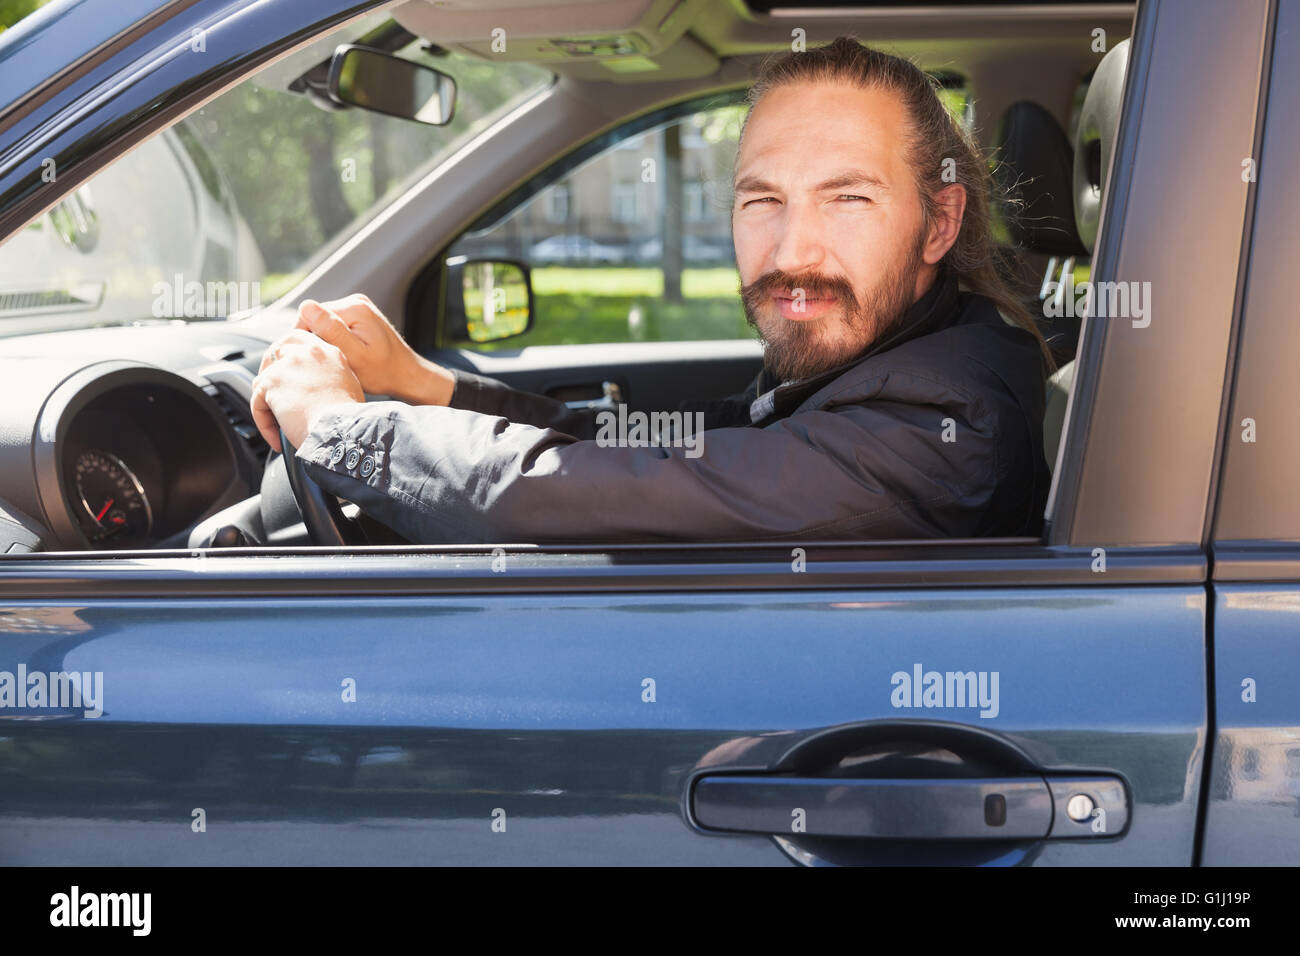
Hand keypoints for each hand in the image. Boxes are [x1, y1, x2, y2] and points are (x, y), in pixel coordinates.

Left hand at [251, 329, 365, 452]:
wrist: (340, 430)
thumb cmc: (348, 419)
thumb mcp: (348, 387)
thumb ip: (329, 376)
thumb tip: (315, 386)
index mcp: (327, 352)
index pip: (299, 339)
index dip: (287, 354)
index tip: (285, 370)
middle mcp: (307, 353)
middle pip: (275, 351)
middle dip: (269, 372)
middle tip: (273, 396)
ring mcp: (286, 365)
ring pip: (263, 380)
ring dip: (267, 404)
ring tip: (280, 426)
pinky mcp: (271, 382)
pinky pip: (258, 402)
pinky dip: (264, 422)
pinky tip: (277, 438)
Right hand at [295, 294, 453, 405]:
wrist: (407, 375)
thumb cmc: (383, 372)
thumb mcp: (354, 356)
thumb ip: (332, 331)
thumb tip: (307, 307)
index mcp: (353, 307)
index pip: (308, 314)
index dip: (304, 337)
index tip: (311, 359)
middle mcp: (355, 301)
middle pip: (315, 318)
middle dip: (315, 339)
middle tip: (324, 363)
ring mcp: (358, 307)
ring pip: (323, 324)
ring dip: (323, 342)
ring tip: (334, 361)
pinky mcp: (359, 317)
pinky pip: (334, 327)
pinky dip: (334, 341)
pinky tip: (342, 356)